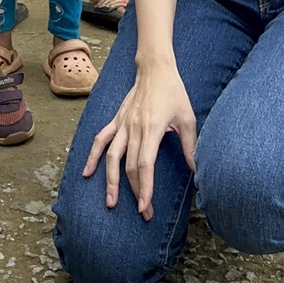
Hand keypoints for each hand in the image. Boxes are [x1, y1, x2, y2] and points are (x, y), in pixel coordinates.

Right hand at [83, 59, 195, 219]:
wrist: (155, 68)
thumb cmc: (174, 93)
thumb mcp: (188, 119)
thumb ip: (191, 146)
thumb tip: (196, 170)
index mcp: (152, 129)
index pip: (145, 165)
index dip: (145, 188)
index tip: (145, 207)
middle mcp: (134, 128)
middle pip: (130, 166)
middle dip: (135, 192)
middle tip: (142, 213)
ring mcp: (122, 124)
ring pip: (111, 157)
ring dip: (110, 181)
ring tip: (110, 202)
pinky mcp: (117, 120)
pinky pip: (101, 140)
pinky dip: (93, 156)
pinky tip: (87, 173)